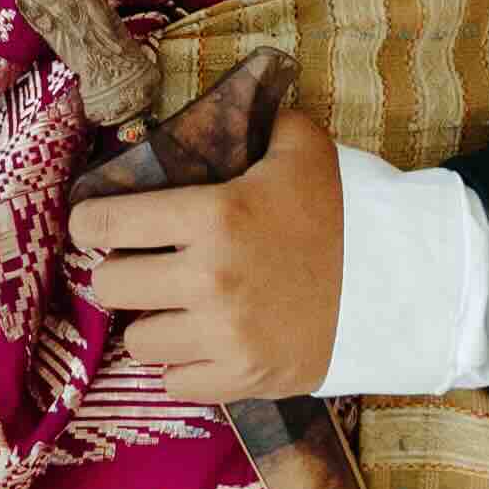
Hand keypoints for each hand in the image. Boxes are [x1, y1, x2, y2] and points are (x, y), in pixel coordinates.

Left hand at [72, 92, 344, 404]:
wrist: (399, 282)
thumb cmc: (343, 210)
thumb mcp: (301, 146)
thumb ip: (252, 118)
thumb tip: (215, 105)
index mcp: (213, 216)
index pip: (106, 223)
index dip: (89, 223)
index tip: (93, 226)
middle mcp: (209, 279)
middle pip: (110, 286)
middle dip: (120, 272)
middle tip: (142, 266)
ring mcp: (225, 336)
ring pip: (138, 341)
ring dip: (152, 322)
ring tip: (176, 307)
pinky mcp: (242, 379)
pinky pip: (173, 383)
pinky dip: (180, 365)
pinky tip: (201, 342)